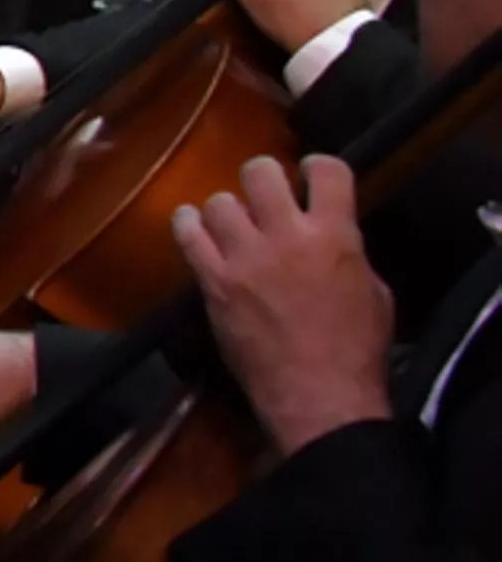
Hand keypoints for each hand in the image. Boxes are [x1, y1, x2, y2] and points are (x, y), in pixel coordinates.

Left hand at [174, 154, 395, 455]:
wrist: (319, 395)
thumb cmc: (356, 350)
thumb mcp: (374, 292)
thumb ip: (348, 252)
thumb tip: (329, 233)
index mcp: (336, 236)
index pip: (327, 170)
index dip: (316, 166)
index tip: (307, 174)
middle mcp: (287, 236)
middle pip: (259, 172)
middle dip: (262, 177)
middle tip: (263, 194)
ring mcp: (245, 257)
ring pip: (218, 201)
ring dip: (226, 210)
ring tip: (232, 225)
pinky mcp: (212, 281)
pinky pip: (187, 233)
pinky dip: (188, 225)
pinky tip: (193, 227)